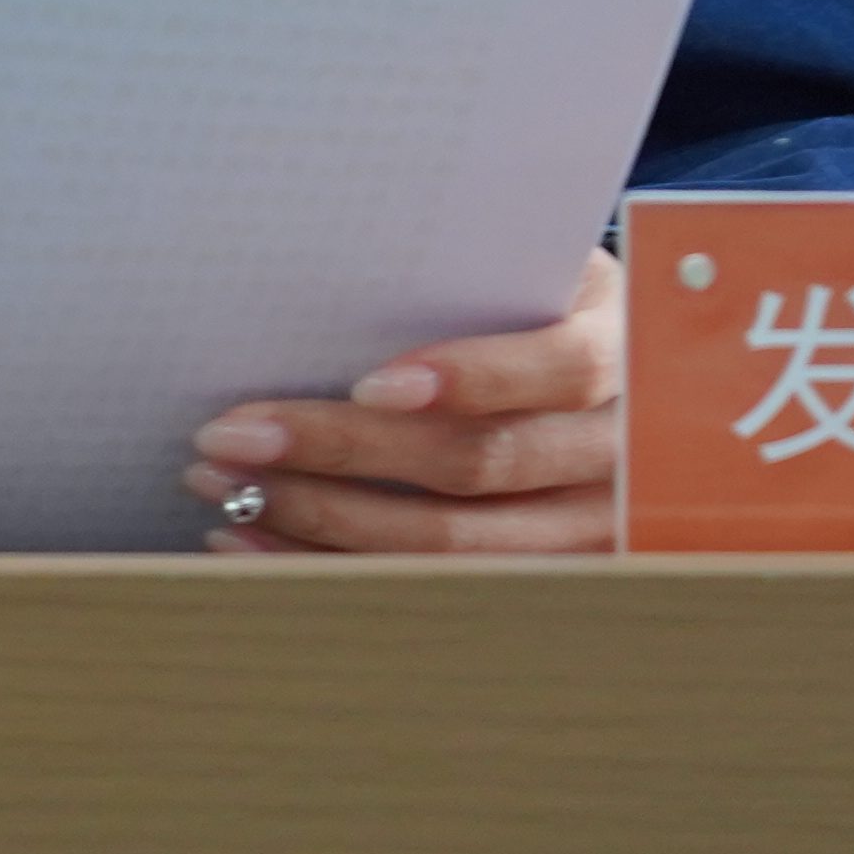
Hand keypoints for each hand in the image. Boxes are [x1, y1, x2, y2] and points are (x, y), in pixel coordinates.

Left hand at [177, 247, 625, 554]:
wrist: (629, 386)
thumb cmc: (542, 304)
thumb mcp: (539, 270)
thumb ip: (475, 271)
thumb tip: (332, 261)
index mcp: (630, 351)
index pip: (562, 368)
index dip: (472, 377)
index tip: (369, 384)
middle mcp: (624, 456)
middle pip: (482, 464)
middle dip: (343, 452)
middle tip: (230, 434)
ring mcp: (592, 536)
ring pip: (453, 547)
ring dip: (321, 517)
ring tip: (223, 485)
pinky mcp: (543, 588)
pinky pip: (428, 592)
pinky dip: (328, 566)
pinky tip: (251, 540)